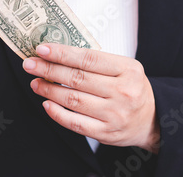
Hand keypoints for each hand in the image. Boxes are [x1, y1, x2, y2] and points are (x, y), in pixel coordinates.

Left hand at [22, 43, 159, 152]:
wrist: (152, 120)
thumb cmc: (133, 89)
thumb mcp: (126, 68)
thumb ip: (98, 62)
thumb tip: (60, 55)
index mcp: (128, 70)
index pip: (89, 59)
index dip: (62, 53)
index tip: (42, 49)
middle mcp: (123, 91)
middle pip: (78, 78)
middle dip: (49, 70)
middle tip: (30, 64)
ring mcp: (114, 114)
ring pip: (73, 99)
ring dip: (49, 90)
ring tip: (36, 82)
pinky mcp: (106, 133)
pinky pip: (75, 123)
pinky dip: (57, 113)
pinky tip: (46, 104)